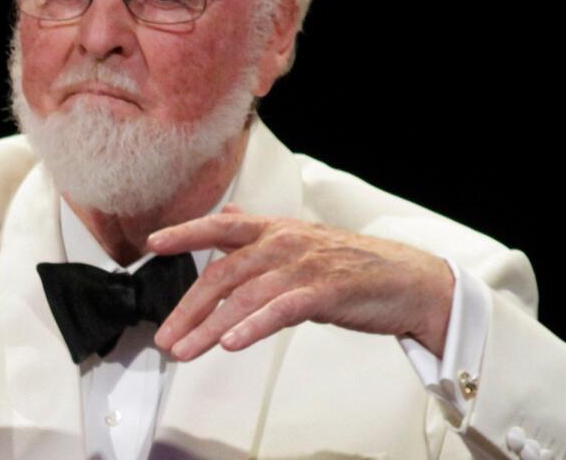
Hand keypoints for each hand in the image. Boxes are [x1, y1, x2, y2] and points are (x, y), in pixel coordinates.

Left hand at [149, 205, 454, 360]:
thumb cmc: (354, 265)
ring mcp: (304, 266)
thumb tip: (232, 214)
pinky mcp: (325, 293)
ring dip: (209, 328)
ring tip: (185, 351)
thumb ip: (261, 232)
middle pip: (223, 273)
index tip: (154, 242)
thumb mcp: (302, 241)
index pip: (222, 225)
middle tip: (165, 337)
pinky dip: (252, 327)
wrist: (410, 280)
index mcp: (276, 229)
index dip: (186, 231)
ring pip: (244, 297)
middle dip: (188, 308)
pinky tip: (231, 344)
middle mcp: (285, 243)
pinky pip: (279, 311)